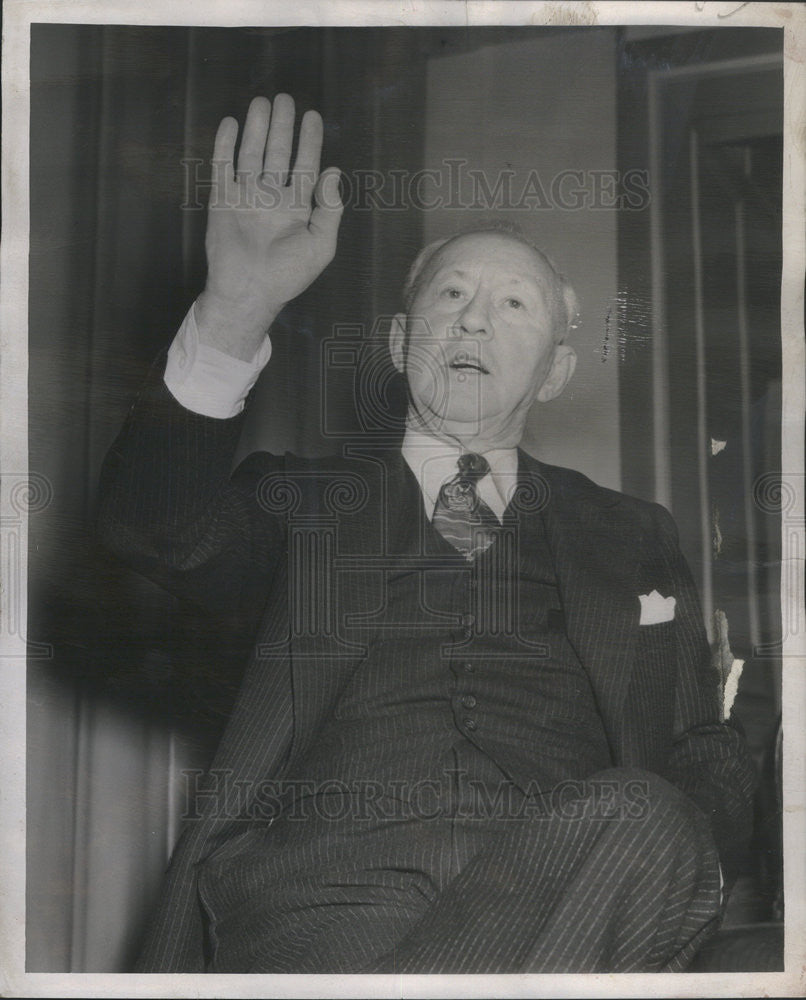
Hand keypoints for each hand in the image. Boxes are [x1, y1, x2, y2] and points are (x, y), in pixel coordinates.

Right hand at [196, 94, 342, 359]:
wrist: (248, 292)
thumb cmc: (288, 275)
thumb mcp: (321, 246)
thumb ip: (329, 210)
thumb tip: (333, 172)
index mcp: (297, 208)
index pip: (305, 166)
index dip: (310, 141)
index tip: (312, 116)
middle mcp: (272, 198)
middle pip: (278, 153)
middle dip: (282, 127)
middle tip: (285, 98)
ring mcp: (246, 198)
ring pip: (252, 155)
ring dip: (257, 129)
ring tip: (262, 102)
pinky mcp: (222, 201)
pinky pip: (223, 167)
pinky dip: (226, 145)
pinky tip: (232, 123)